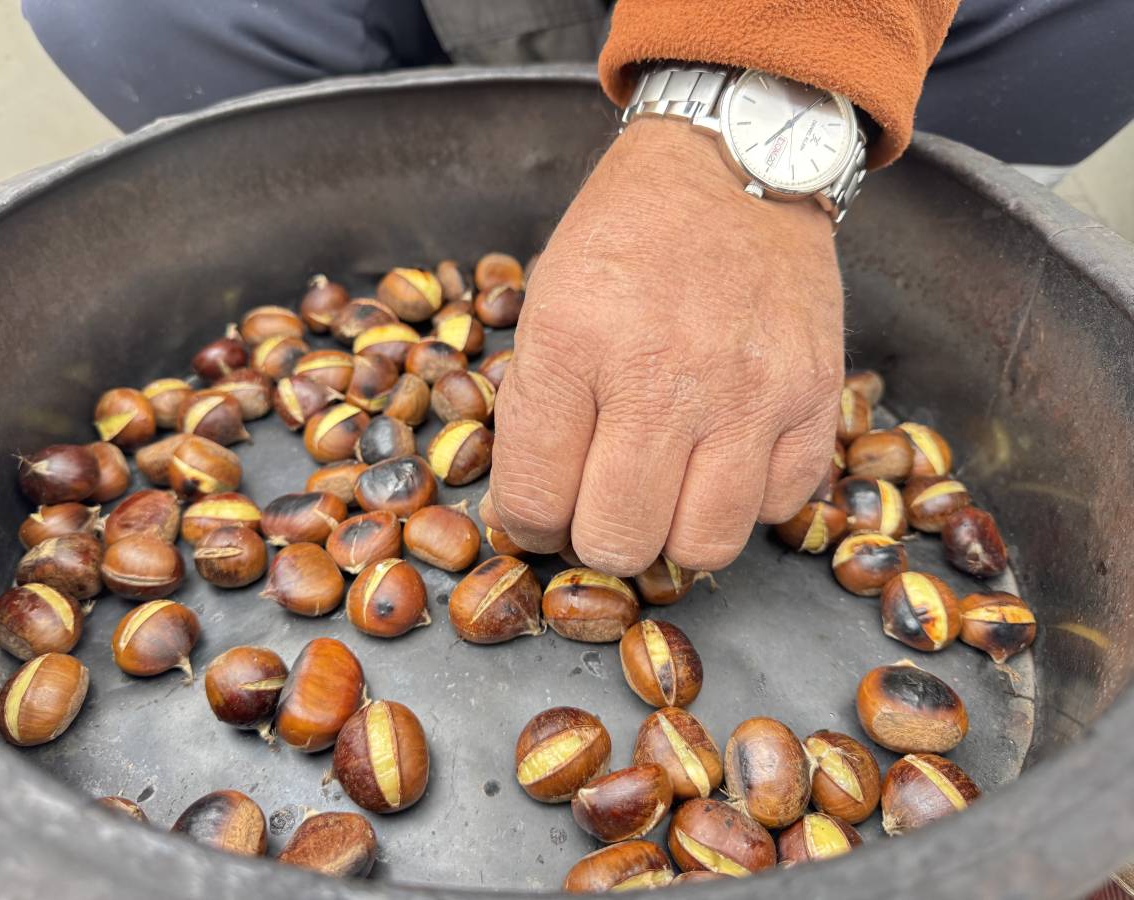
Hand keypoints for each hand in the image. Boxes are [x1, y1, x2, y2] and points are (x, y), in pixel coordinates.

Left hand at [489, 118, 844, 576]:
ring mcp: (750, 392)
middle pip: (618, 542)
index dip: (531, 524)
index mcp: (576, 344)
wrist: (737, 165)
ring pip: (703, 547)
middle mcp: (664, 377)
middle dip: (598, 539)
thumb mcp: (548, 302)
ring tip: (666, 492)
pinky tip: (726, 458)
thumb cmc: (627, 236)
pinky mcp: (815, 397)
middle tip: (602, 504)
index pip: (534, 500)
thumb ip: (538, 409)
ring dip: (674, 534)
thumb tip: (536, 509)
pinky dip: (747, 501)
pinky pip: (779, 509)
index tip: (543, 511)